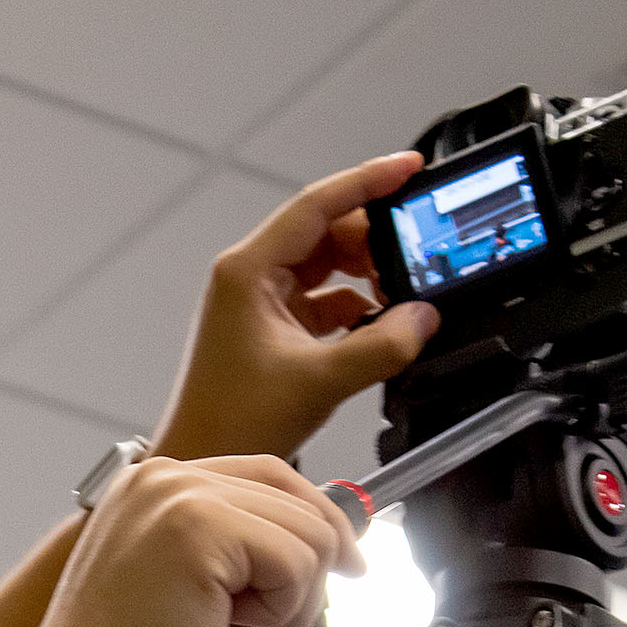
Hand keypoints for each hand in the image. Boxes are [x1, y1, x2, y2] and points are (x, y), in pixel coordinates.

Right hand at [25, 454, 364, 626]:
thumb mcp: (182, 582)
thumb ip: (235, 545)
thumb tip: (323, 538)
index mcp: (151, 484)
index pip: (269, 474)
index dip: (315, 520)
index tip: (342, 560)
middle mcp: (162, 478)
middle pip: (297, 497)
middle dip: (309, 569)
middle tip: (277, 619)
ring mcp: (179, 497)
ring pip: (308, 534)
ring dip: (287, 600)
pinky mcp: (202, 529)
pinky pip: (298, 563)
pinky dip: (280, 613)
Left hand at [151, 153, 441, 462]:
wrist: (203, 459)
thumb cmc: (232, 422)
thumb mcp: (319, 380)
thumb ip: (381, 346)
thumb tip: (423, 317)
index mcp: (248, 271)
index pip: (317, 205)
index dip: (368, 180)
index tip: (410, 167)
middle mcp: (252, 278)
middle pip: (327, 232)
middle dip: (377, 239)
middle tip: (421, 251)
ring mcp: (262, 302)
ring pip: (329, 267)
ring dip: (370, 277)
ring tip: (406, 294)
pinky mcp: (275, 329)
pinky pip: (327, 301)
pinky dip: (359, 308)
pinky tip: (383, 325)